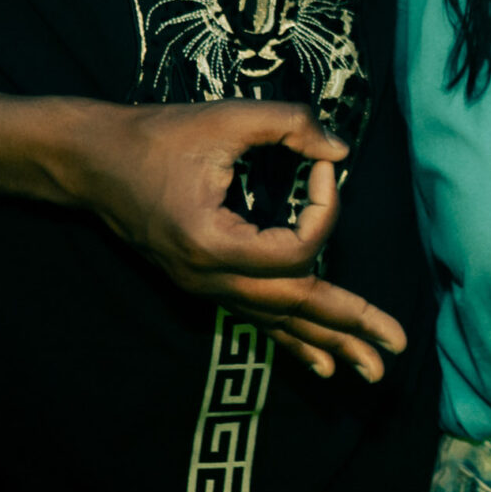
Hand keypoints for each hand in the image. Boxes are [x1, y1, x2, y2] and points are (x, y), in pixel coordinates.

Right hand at [65, 99, 407, 381]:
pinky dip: (293, 343)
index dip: (326, 210)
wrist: (92, 162)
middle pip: (294, 307)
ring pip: (277, 324)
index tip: (322, 168)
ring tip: (373, 372)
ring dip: (329, 344)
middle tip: (398, 345)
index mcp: (213, 243)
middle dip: (350, 323)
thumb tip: (340, 150)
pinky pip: (256, 321)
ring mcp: (205, 288)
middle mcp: (209, 278)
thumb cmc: (157, 136)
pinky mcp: (204, 285)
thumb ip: (289, 125)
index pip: (295, 251)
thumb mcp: (226, 118)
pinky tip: (322, 368)